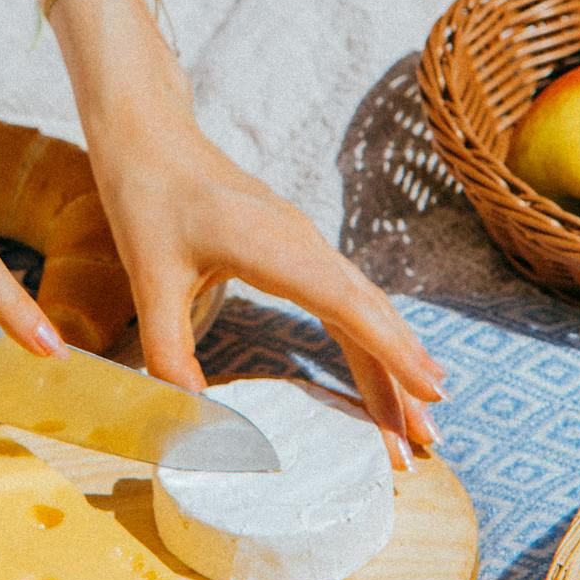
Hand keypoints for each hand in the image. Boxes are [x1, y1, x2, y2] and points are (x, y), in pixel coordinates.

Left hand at [86, 107, 444, 470]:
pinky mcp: (298, 250)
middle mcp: (304, 244)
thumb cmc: (148, 200)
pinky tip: (390, 368)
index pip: (347, 305)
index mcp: (273, 247)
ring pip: (365, 310)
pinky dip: (373, 340)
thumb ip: (169, 351)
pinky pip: (348, 300)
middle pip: (370, 316)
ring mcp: (306, 245)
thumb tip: (194, 417)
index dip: (392, 350)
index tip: (430, 392)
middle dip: (402, 381)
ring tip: (419, 424)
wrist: (150, 137)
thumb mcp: (149, 279)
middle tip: (427, 442)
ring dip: (393, 365)